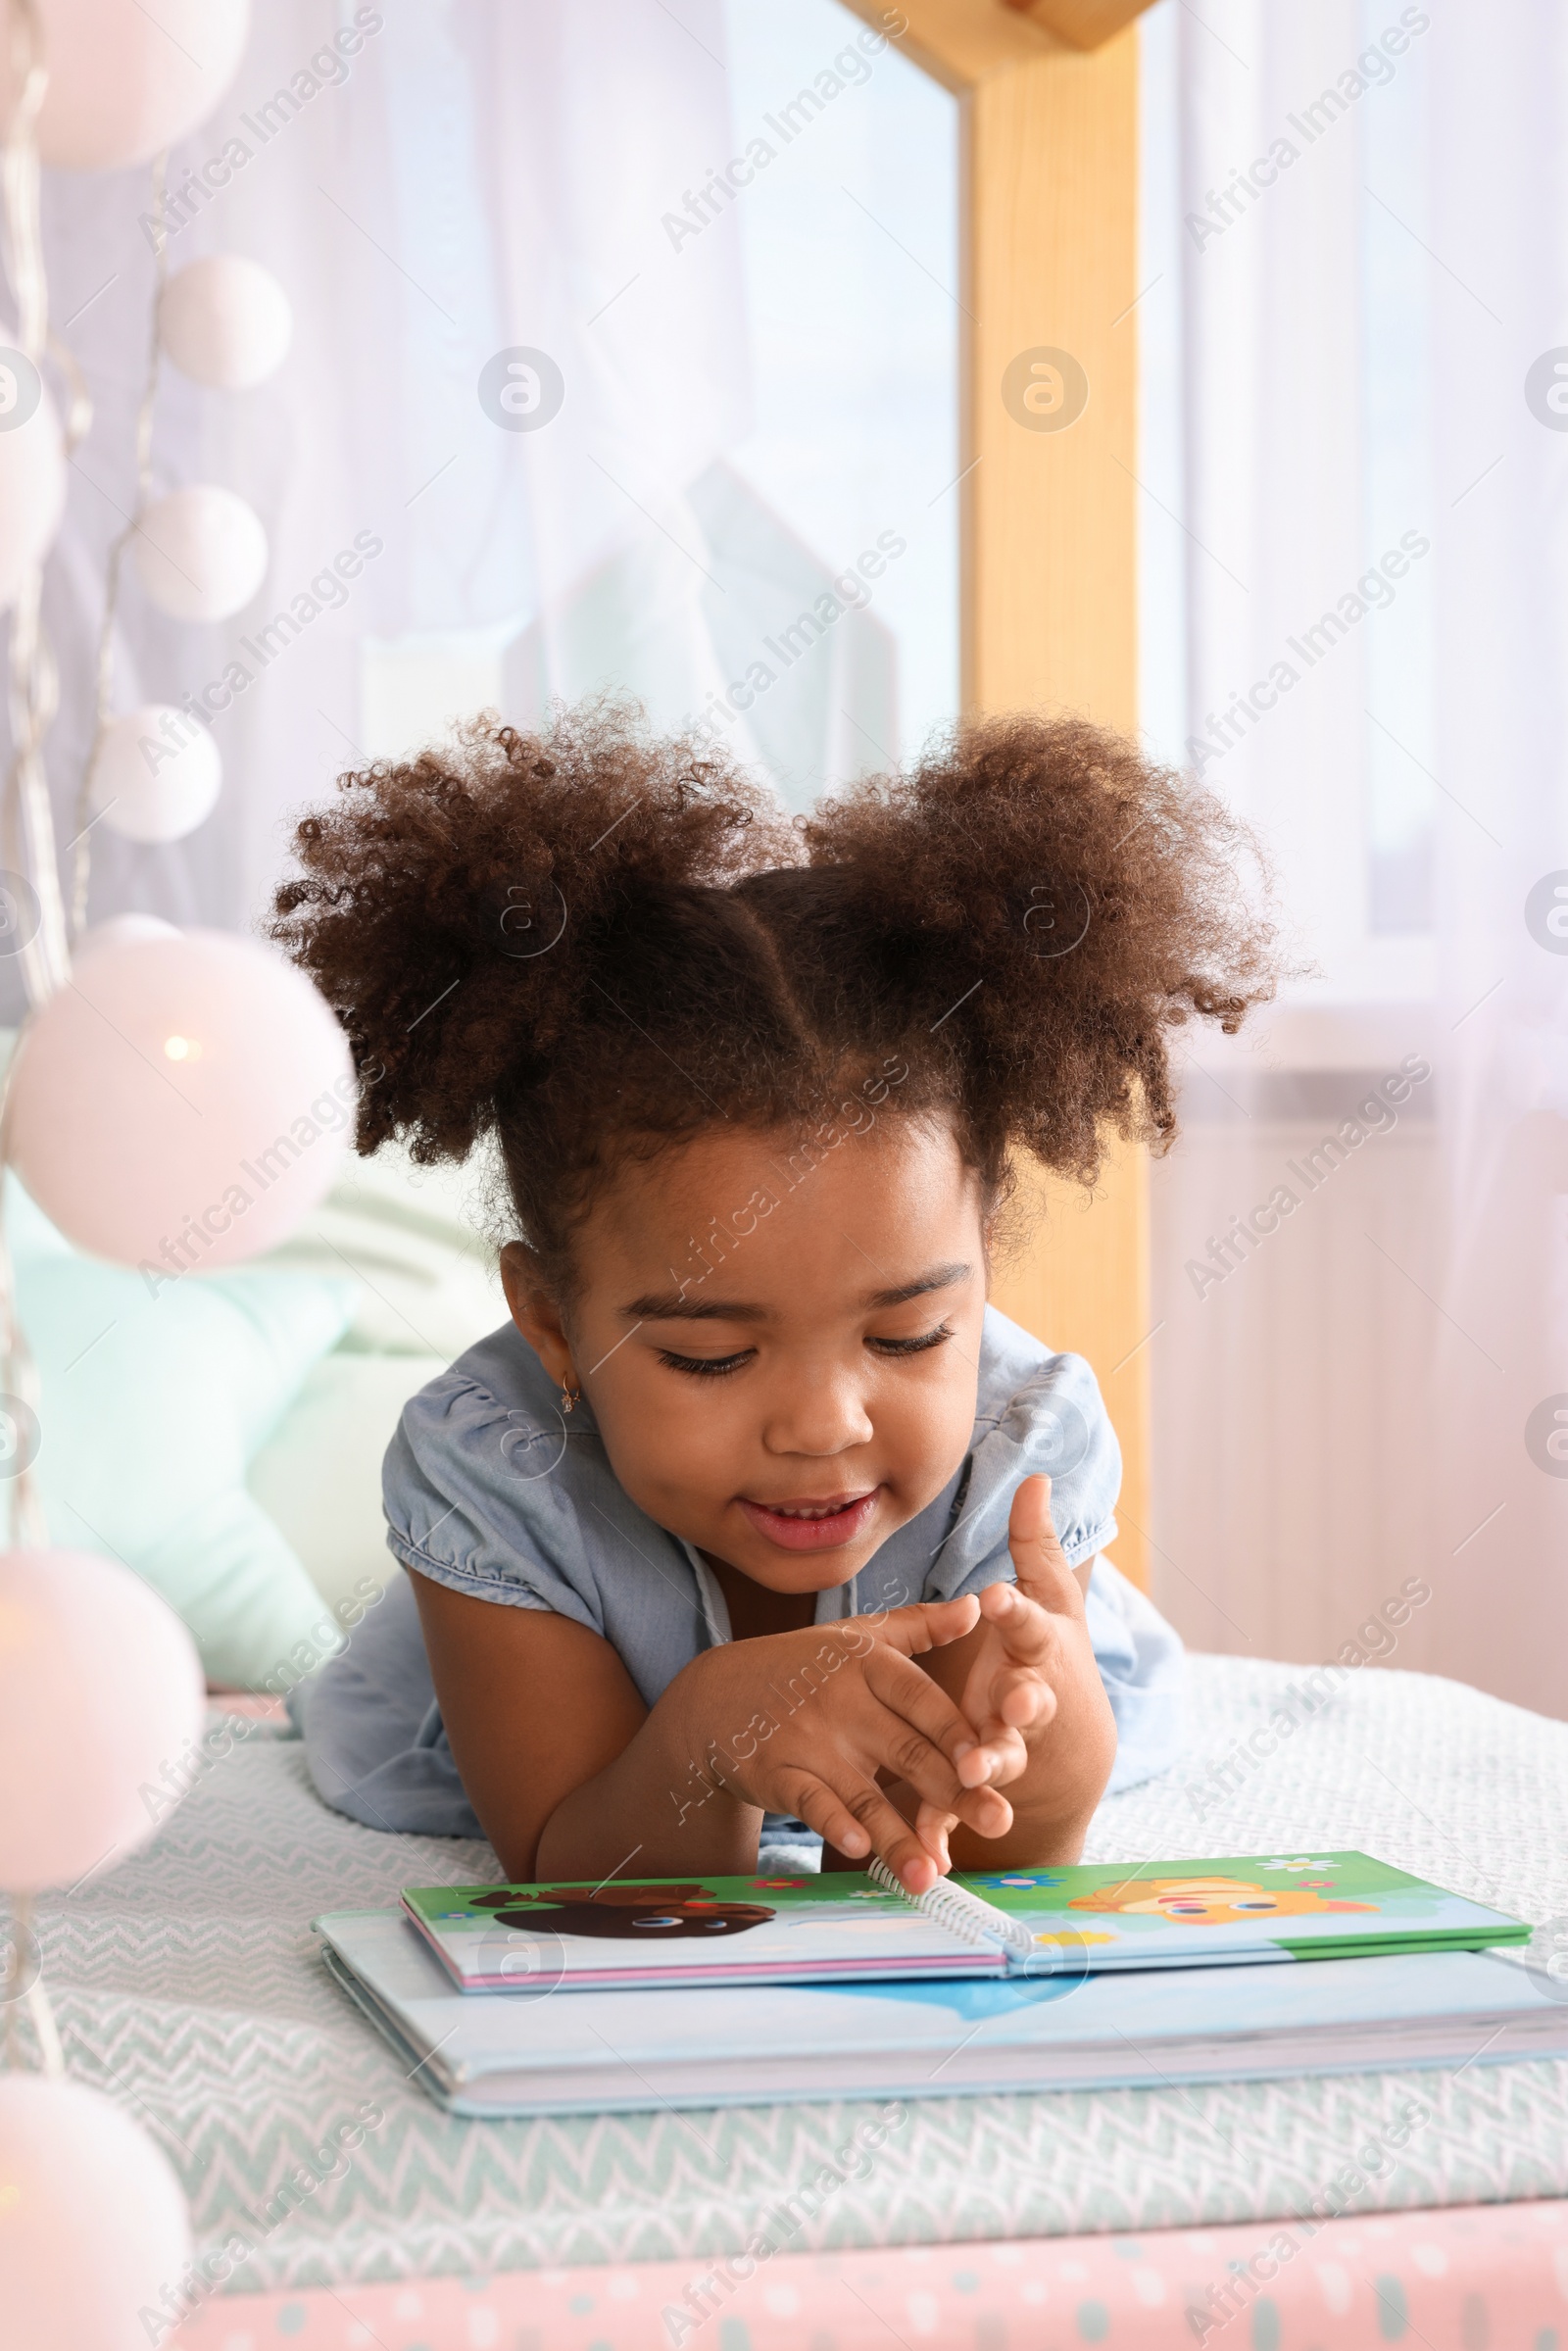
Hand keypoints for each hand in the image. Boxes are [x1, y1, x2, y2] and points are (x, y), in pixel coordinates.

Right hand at [669, 1595, 1009, 1893]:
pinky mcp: (776, 1773)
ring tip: (932, 1875)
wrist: (716, 1696)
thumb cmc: (803, 1667)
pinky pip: (811, 1802)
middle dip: (955, 1791)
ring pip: (863, 1792)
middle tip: (999, 1823)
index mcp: (869, 1664)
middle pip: (907, 1750)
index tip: (994, 1761)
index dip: (958, 1731)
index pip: (922, 1700)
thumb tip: (979, 1605)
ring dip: (898, 1836)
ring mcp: (807, 1739)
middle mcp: (841, 1700)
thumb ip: (920, 1625)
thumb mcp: (858, 1636)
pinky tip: (860, 1848)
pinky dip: (834, 1823)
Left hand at [909, 1475, 1115, 1867]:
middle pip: (1029, 1702)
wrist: (1073, 1752)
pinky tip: (930, 1848)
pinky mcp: (985, 1789)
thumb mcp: (1053, 1604)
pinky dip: (946, 1829)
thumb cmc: (1053, 1660)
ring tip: (975, 1776)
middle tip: (1011, 1703)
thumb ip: (1036, 1548)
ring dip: (989, 1767)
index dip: (1017, 1611)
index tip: (998, 1595)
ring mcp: (1011, 1748)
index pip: (1031, 1626)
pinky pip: (961, 1809)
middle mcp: (1029, 1701)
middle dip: (1021, 1703)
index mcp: (1038, 1652)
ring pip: (1001, 1759)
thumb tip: (1036, 1478)